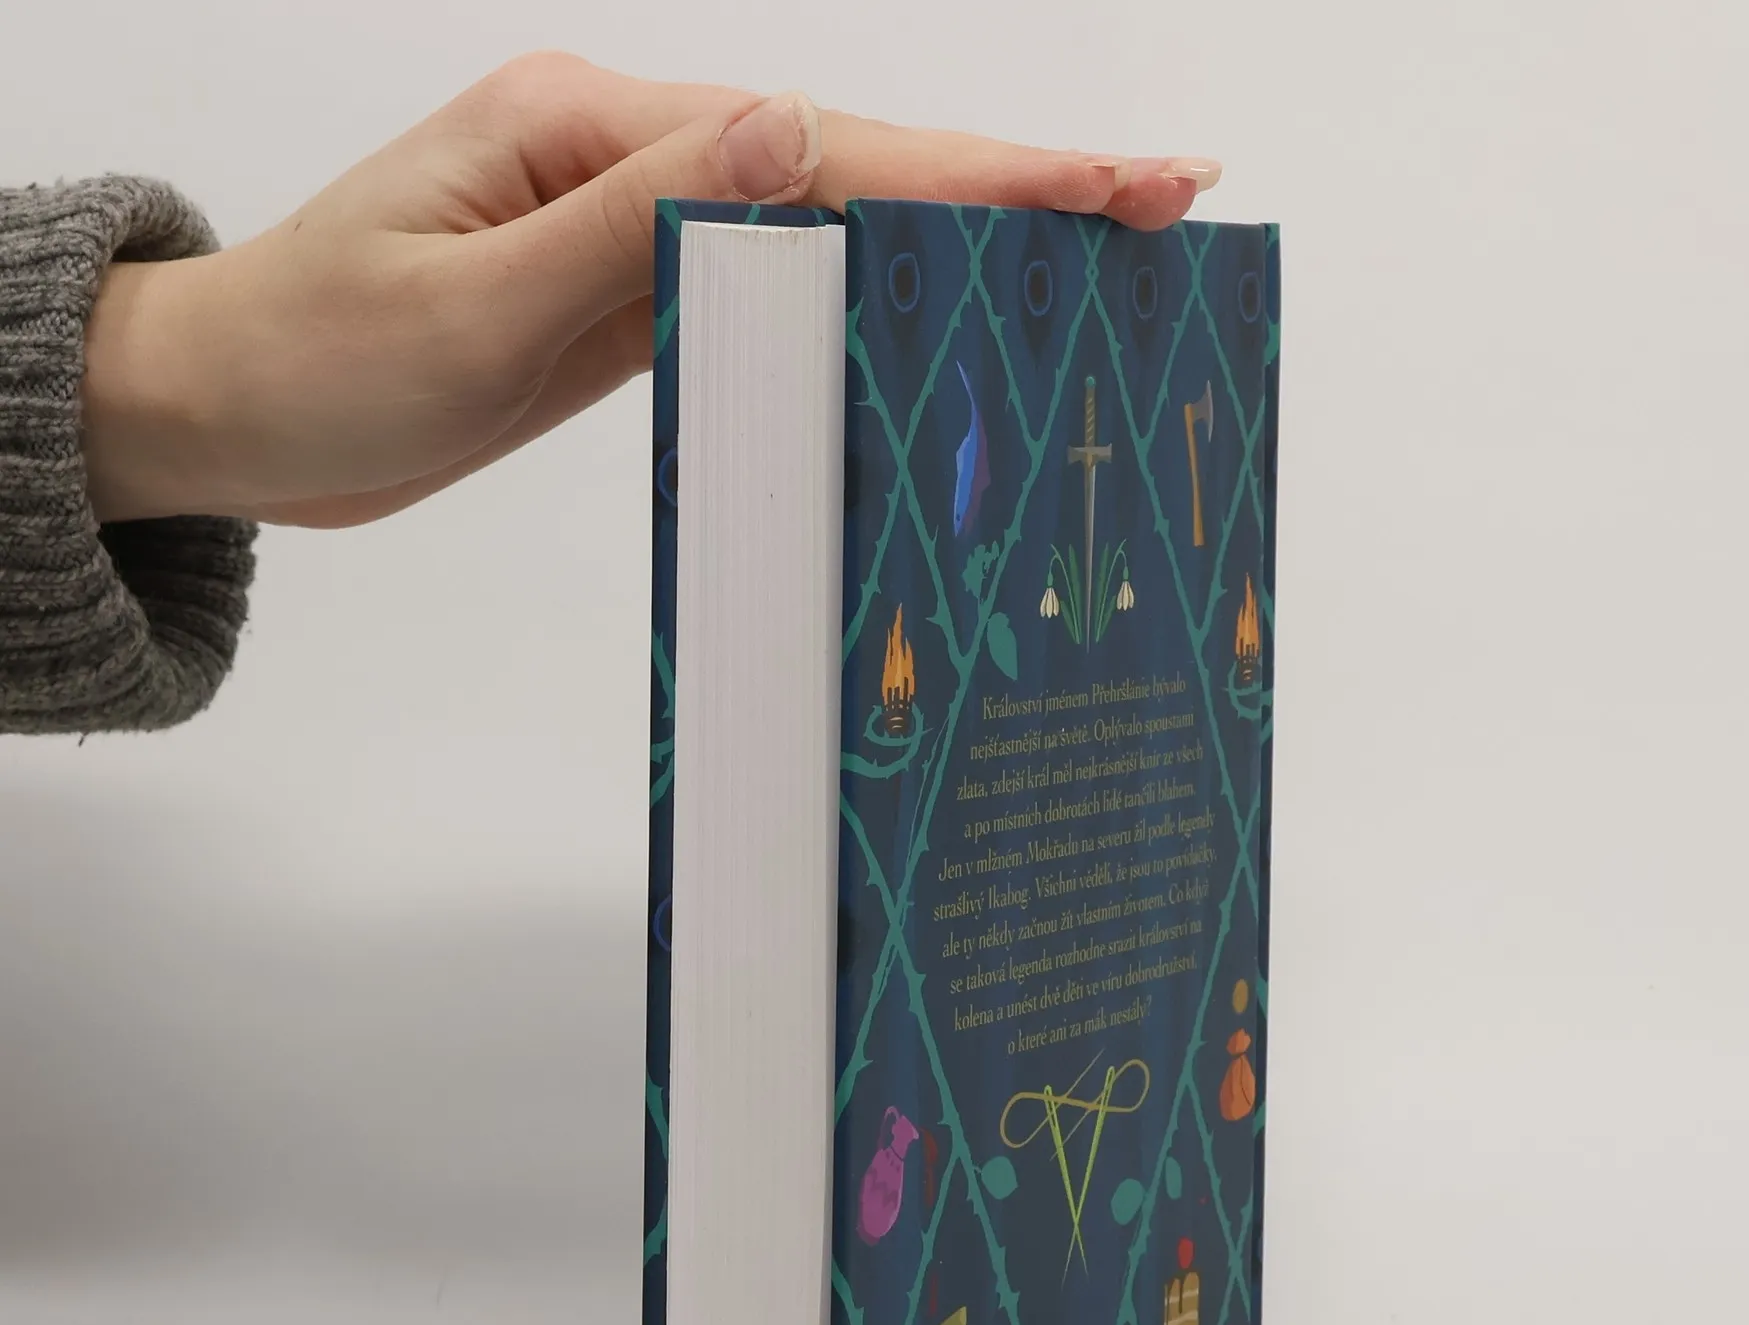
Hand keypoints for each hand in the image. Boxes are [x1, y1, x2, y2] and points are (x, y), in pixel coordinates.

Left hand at [81, 54, 1220, 527]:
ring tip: (1089, 250)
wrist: (232, 416)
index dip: (976, 165)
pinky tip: (938, 309)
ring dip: (960, 235)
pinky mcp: (629, 296)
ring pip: (829, 224)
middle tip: (1161, 198)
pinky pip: (775, 287)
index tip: (1112, 177)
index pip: (821, 144)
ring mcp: (632, 226)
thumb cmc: (313, 358)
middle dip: (1011, 183)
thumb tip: (792, 130)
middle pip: (854, 165)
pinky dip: (870, 293)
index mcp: (590, 130)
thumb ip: (631, 221)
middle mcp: (627, 160)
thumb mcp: (464, 298)